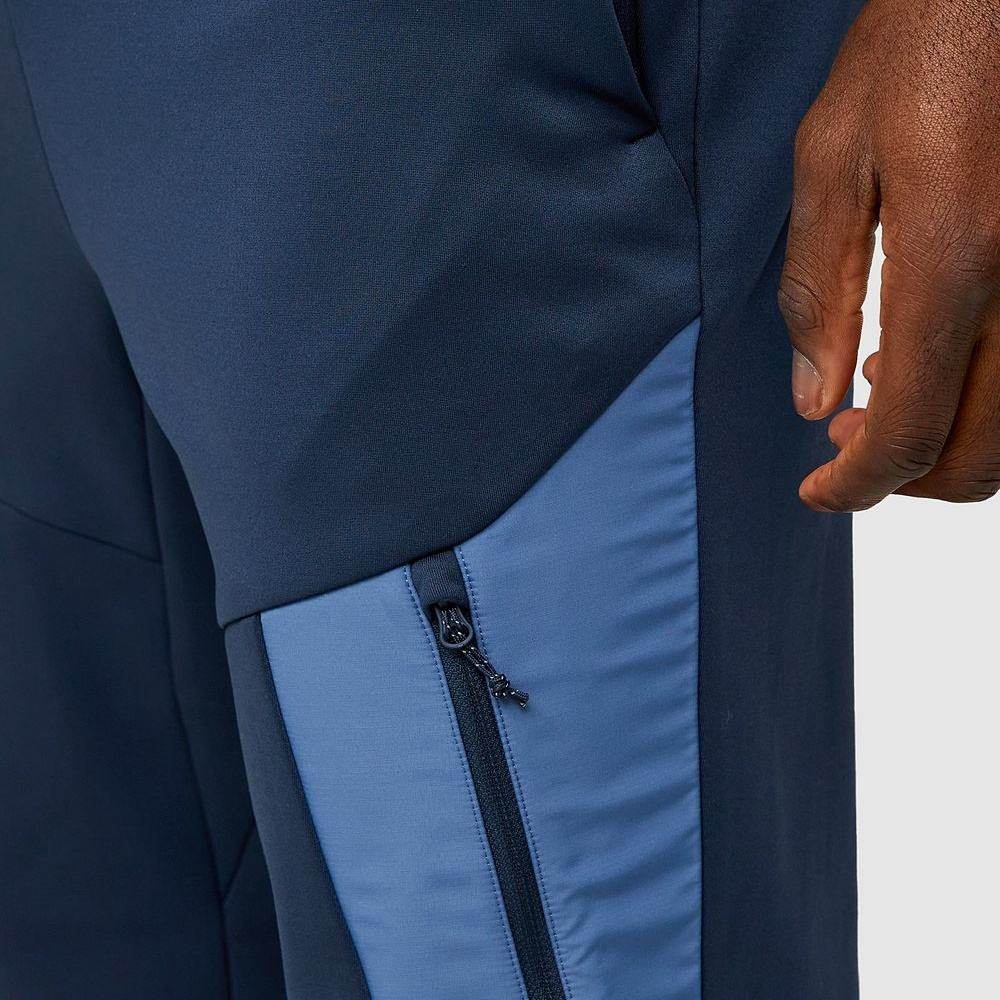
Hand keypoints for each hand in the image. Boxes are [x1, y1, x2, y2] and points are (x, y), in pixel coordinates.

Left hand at [779, 0, 999, 510]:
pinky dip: (988, 399)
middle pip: (983, 454)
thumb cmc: (920, 43)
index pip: (910, 429)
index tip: (815, 492)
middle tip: (843, 447)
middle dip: (905, 477)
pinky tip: (938, 357)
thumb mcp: (832, 157)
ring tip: (881, 397)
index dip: (856, 484)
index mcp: (954, 257)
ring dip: (950, 445)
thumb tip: (812, 398)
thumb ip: (818, 288)